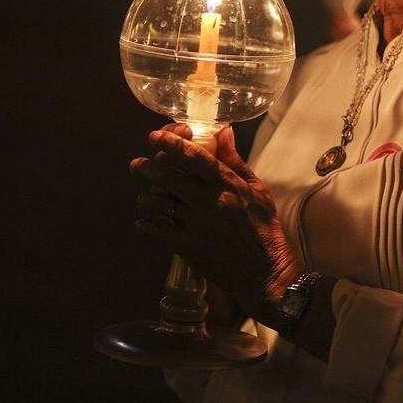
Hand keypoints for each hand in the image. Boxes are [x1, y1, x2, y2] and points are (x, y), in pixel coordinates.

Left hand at [131, 124, 300, 317]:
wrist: (264, 271)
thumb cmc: (264, 228)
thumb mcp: (257, 190)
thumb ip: (235, 161)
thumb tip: (223, 131)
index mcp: (228, 185)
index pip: (195, 157)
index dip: (171, 143)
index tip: (155, 135)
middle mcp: (210, 201)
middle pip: (168, 176)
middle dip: (146, 167)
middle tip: (137, 165)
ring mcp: (196, 225)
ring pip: (157, 203)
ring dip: (145, 197)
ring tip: (144, 196)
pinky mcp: (188, 247)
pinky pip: (157, 231)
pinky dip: (146, 225)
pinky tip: (145, 223)